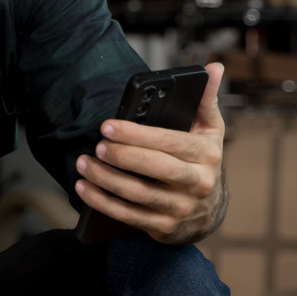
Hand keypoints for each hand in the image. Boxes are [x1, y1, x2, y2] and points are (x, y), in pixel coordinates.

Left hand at [73, 61, 227, 244]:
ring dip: (106, 180)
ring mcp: (181, 208)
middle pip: (156, 169)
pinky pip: (129, 216)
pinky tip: (84, 188)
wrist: (209, 210)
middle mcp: (197, 183)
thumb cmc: (202, 160)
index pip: (170, 142)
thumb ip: (205, 100)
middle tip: (96, 146)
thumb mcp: (209, 131)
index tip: (108, 126)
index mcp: (206, 155)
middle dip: (123, 157)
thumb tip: (214, 67)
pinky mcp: (165, 228)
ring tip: (82, 164)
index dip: (137, 135)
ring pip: (139, 195)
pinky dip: (103, 203)